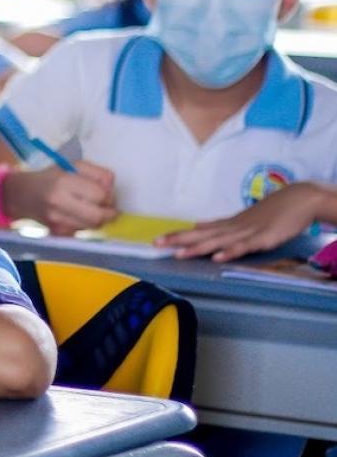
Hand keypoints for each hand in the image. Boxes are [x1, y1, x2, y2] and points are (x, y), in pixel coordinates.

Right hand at [5, 161, 117, 234]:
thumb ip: (97, 173)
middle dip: (109, 213)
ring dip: (99, 219)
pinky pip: (82, 232)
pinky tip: (78, 216)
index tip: (106, 193)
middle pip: (98, 217)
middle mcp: (59, 203)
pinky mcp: (56, 233)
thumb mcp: (73, 166)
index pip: (100, 195)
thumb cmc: (49, 177)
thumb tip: (112, 189)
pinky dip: (86, 224)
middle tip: (107, 207)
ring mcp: (56, 221)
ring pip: (93, 227)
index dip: (108, 195)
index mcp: (63, 182)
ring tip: (92, 209)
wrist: (19, 194)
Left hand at [158, 183, 322, 261]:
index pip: (197, 231)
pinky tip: (218, 257)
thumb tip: (197, 224)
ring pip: (218, 241)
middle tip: (156, 244)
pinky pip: (244, 247)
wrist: (299, 199)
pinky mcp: (263, 238)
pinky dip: (230, 252)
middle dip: (179, 240)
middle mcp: (232, 228)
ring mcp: (247, 233)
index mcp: (226, 225)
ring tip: (179, 254)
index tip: (156, 240)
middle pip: (201, 235)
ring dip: (198, 247)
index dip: (177, 235)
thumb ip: (219, 225)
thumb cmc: (271, 211)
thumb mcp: (241, 219)